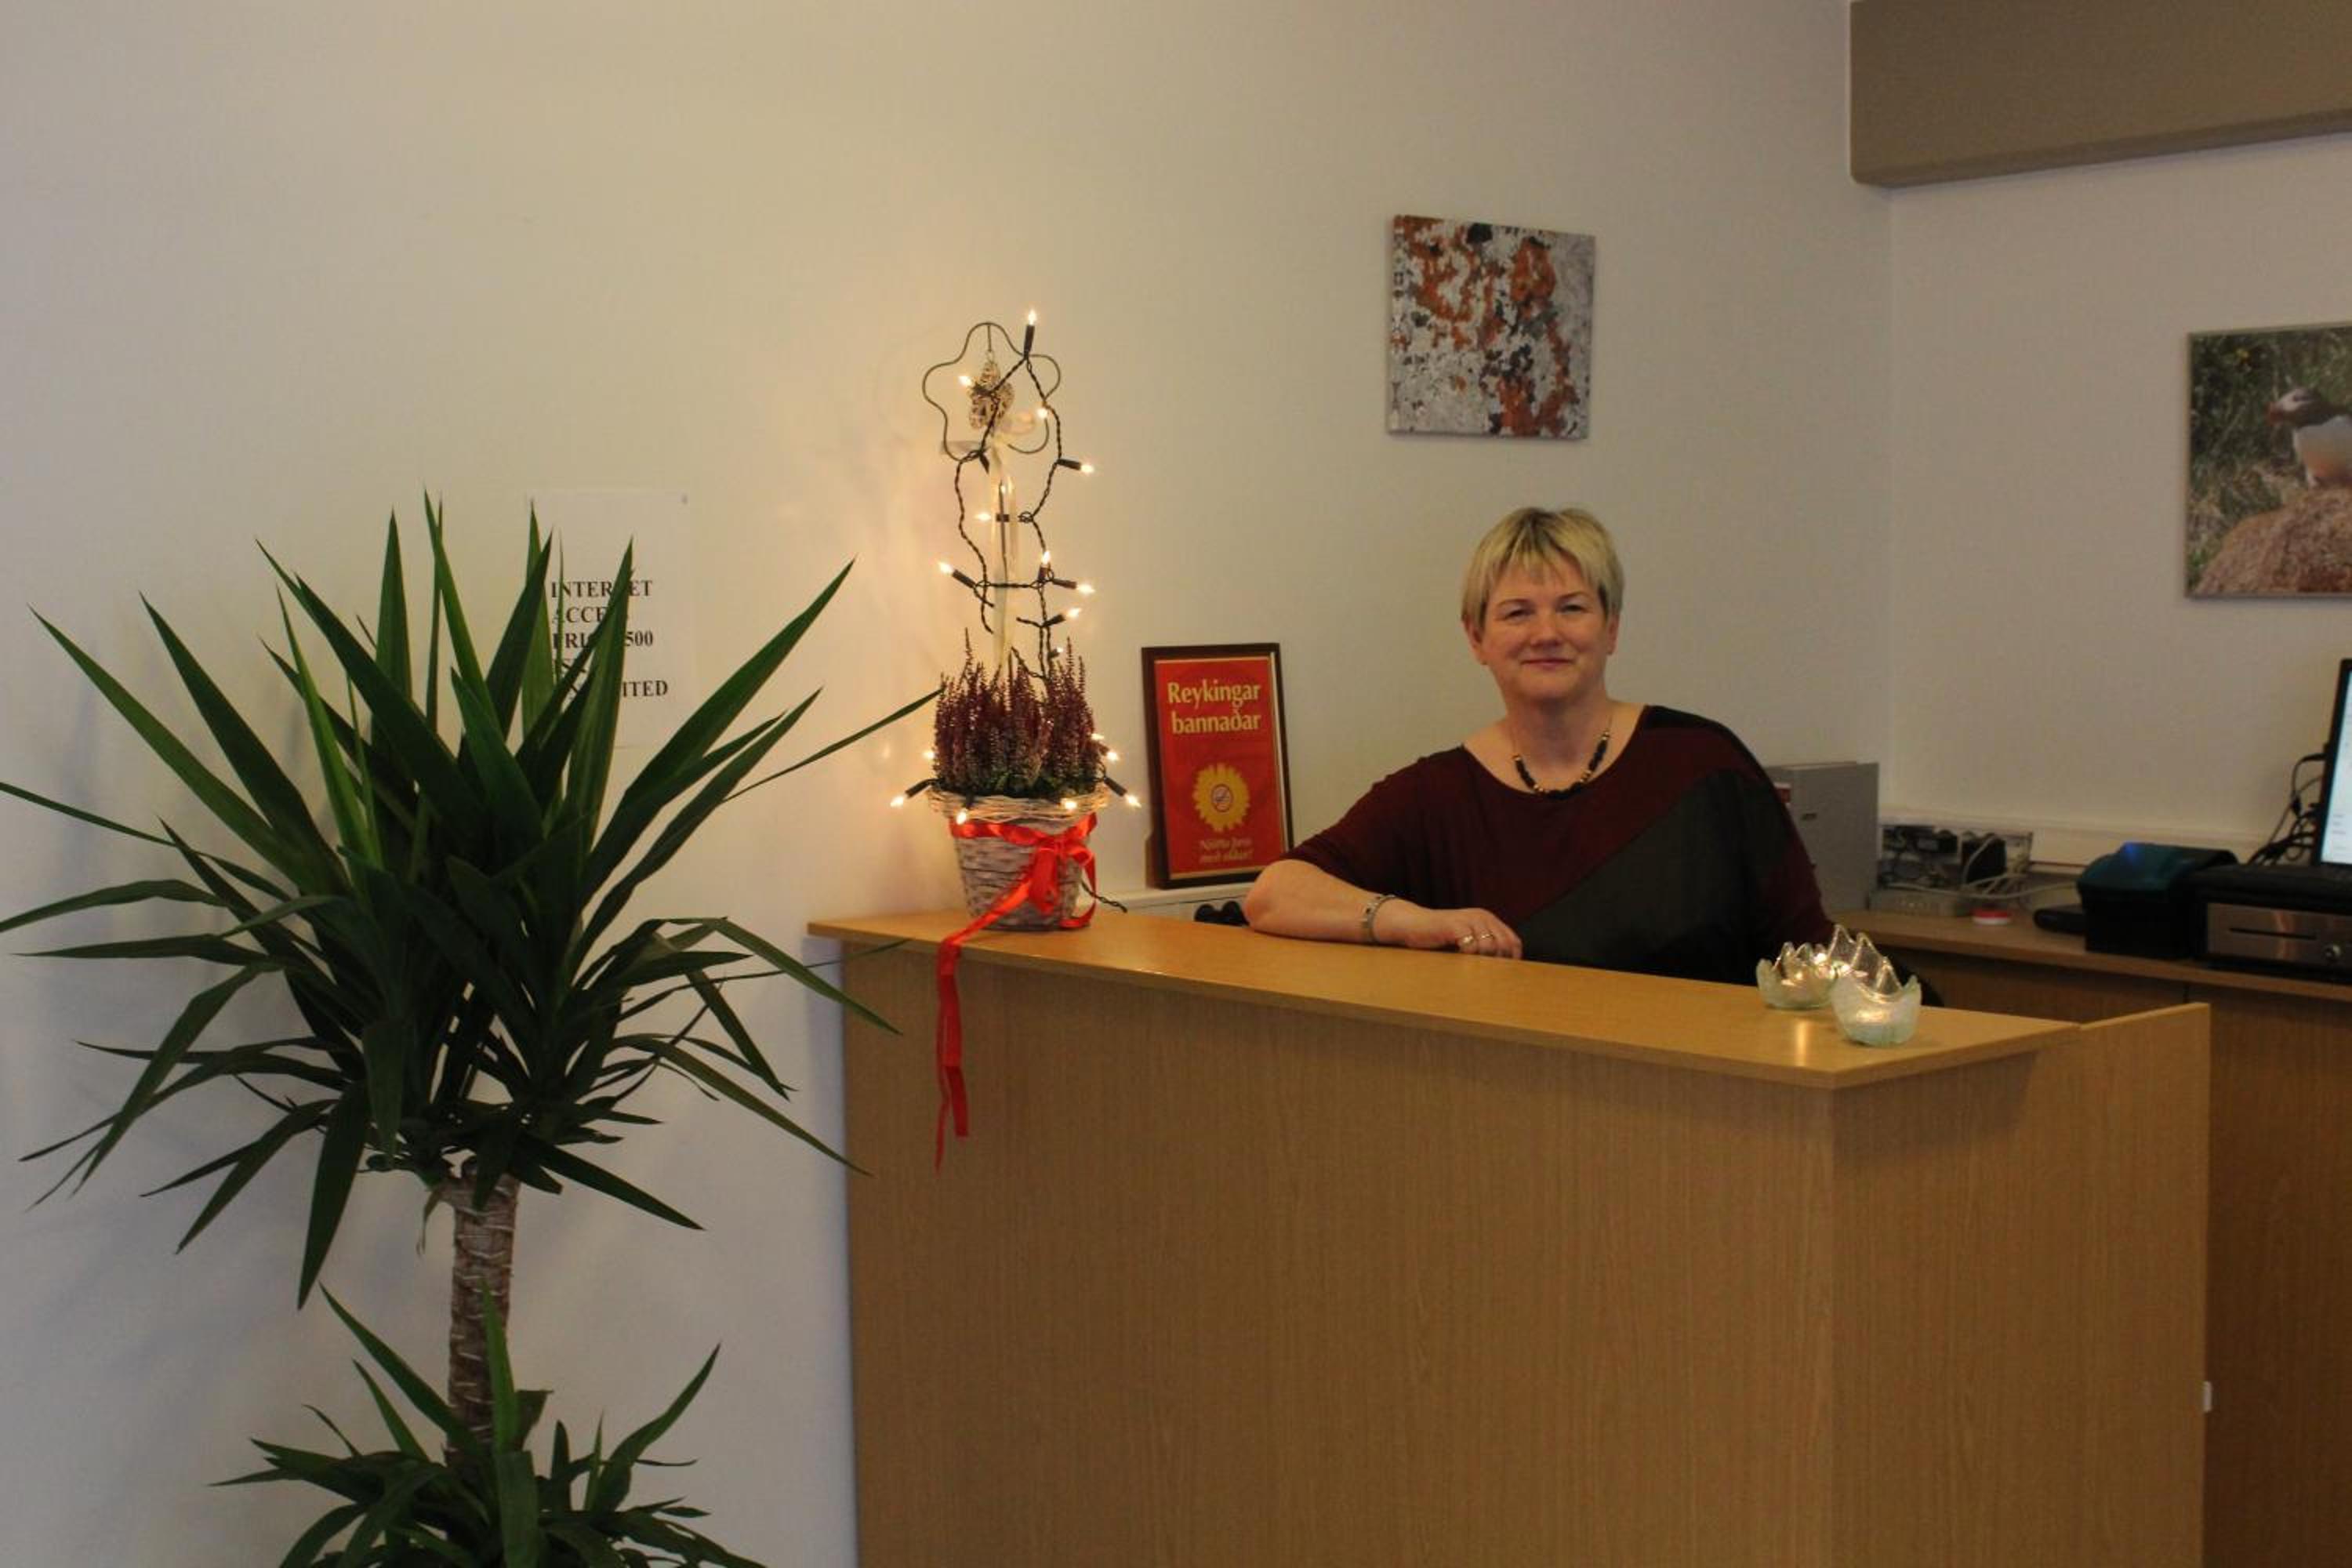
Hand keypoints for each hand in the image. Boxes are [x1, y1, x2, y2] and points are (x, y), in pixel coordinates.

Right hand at [1380, 902, 1521, 958]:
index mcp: (1488, 919)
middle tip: (1483, 971)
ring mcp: (1469, 920)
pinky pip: (1471, 947)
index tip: (1501, 973)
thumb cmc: (1439, 936)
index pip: (1513, 941)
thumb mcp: (1467, 938)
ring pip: (1489, 947)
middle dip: (1497, 962)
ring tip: (1468, 964)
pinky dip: (1466, 956)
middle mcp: (1482, 917)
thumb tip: (1502, 970)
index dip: (1511, 959)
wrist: (1413, 924)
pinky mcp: (1456, 926)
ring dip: (1480, 960)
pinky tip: (1457, 956)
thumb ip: (1484, 947)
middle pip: (1504, 945)